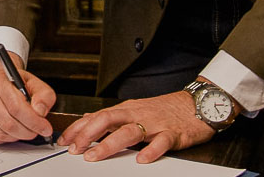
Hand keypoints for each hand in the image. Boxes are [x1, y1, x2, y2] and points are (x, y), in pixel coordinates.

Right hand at [0, 51, 55, 143]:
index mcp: (0, 81)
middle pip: (8, 123)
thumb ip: (44, 96)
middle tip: (36, 131)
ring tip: (24, 130)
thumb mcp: (35, 84)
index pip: (17, 107)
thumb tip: (40, 111)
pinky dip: (3, 139)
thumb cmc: (15, 83)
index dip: (33, 122)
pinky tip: (11, 131)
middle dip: (27, 132)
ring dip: (16, 137)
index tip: (45, 128)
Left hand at [59, 91, 217, 162]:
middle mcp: (138, 114)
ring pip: (130, 131)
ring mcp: (155, 123)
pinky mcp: (173, 133)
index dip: (80, 128)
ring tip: (95, 156)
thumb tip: (89, 118)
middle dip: (89, 134)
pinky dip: (151, 151)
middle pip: (109, 120)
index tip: (64, 140)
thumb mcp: (136, 109)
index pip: (98, 116)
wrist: (198, 104)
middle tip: (75, 149)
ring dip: (110, 144)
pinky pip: (161, 142)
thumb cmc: (166, 109)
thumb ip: (113, 116)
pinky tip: (142, 160)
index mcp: (127, 109)